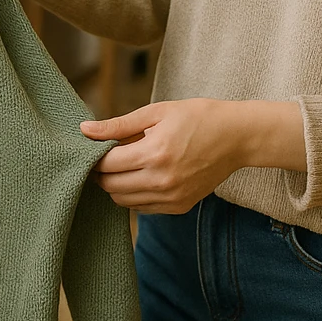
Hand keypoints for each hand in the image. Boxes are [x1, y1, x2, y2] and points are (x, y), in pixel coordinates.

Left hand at [81, 99, 250, 214]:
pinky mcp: (179, 207)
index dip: (94, 157)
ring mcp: (172, 198)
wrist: (236, 137)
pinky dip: (134, 195)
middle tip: (105, 157)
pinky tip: (142, 175)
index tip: (93, 147)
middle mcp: (161, 180)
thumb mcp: (157, 112)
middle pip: (111, 187)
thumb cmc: (197, 117)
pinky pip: (142, 208)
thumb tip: (84, 131)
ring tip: (124, 165)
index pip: (106, 165)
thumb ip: (118, 125)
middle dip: (101, 173)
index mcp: (154, 153)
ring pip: (123, 201)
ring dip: (116, 185)